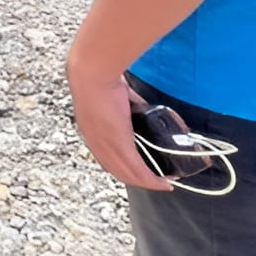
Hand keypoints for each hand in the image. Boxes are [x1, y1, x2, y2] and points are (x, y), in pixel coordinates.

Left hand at [66, 52, 175, 192]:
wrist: (92, 73)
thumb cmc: (99, 76)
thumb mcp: (115, 97)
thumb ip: (129, 105)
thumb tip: (144, 107)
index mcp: (92, 132)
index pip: (106, 157)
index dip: (122, 166)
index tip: (139, 170)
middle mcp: (96, 143)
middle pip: (118, 170)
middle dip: (138, 178)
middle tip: (156, 180)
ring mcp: (106, 145)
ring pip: (128, 174)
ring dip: (147, 182)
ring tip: (164, 183)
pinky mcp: (119, 143)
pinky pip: (137, 169)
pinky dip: (151, 180)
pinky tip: (164, 183)